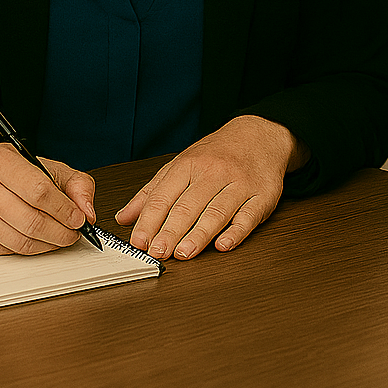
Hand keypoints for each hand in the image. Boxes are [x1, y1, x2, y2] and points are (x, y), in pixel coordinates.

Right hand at [0, 142, 96, 254]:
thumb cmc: (3, 172)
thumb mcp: (42, 165)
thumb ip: (74, 183)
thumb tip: (88, 212)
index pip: (39, 190)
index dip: (64, 209)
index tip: (80, 219)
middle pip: (30, 220)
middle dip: (60, 232)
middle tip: (73, 234)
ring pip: (19, 241)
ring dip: (47, 245)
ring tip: (59, 238)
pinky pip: (6, 251)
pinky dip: (28, 249)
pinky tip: (36, 240)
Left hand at [116, 115, 308, 259]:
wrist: (260, 135)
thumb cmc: (218, 153)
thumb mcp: (181, 164)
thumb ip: (153, 192)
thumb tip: (124, 218)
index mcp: (189, 165)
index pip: (164, 195)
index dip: (150, 220)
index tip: (140, 241)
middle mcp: (214, 172)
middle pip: (188, 205)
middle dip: (171, 231)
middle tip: (158, 252)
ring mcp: (240, 184)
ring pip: (217, 212)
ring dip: (199, 234)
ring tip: (183, 253)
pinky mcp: (263, 195)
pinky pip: (249, 216)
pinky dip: (236, 232)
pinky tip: (223, 244)